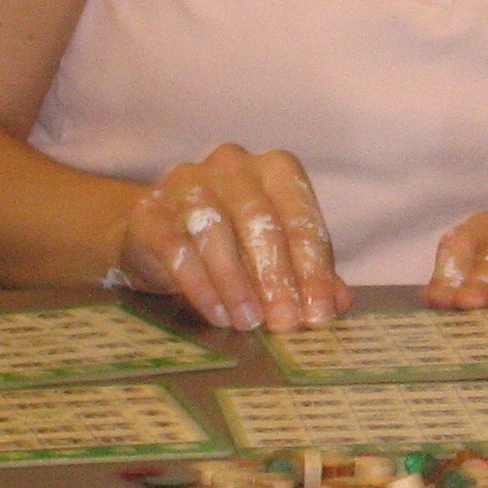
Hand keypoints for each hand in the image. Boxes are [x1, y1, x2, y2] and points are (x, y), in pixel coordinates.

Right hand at [119, 143, 348, 331]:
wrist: (155, 236)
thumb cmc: (231, 242)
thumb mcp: (273, 254)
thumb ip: (308, 272)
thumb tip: (338, 302)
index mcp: (275, 168)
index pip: (300, 218)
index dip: (314, 269)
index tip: (320, 312)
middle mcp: (233, 165)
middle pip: (261, 223)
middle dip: (278, 278)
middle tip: (286, 323)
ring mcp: (188, 182)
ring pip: (218, 233)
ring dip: (237, 284)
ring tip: (250, 323)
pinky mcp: (150, 210)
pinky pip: (177, 248)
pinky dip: (199, 285)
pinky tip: (217, 314)